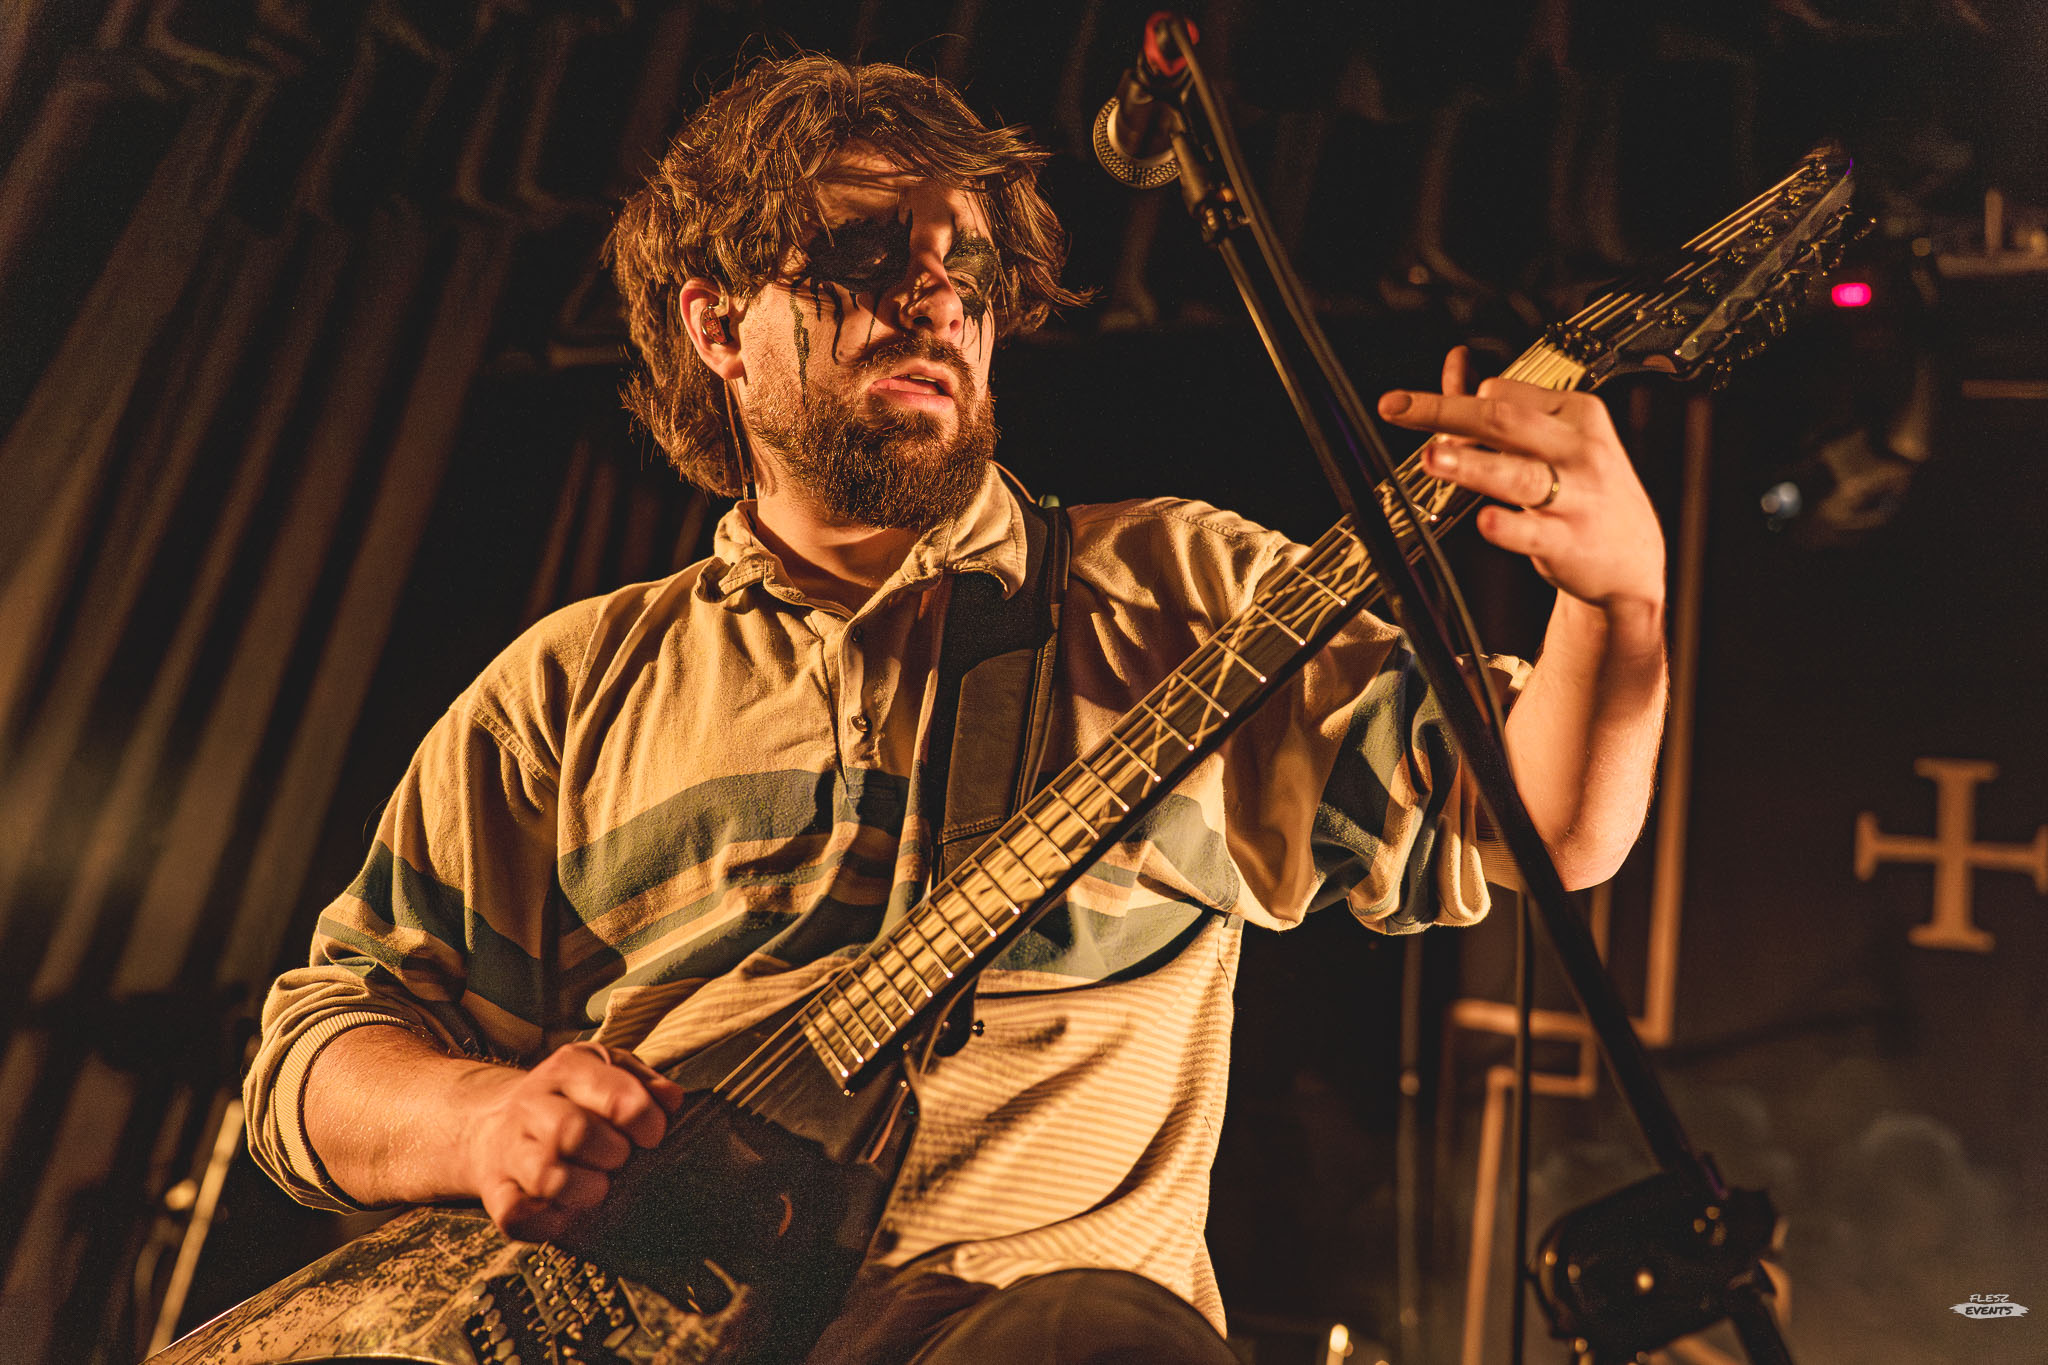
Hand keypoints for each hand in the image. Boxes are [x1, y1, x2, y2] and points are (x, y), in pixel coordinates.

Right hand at [456, 1041, 685, 1241]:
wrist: (492, 1123)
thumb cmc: (570, 1100)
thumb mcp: (606, 1072)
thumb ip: (644, 1083)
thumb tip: (672, 1101)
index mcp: (566, 1070)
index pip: (613, 1094)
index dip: (644, 1119)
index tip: (653, 1135)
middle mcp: (531, 1106)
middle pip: (574, 1132)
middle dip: (612, 1153)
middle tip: (621, 1160)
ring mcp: (509, 1151)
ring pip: (547, 1178)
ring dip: (586, 1190)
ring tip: (598, 1187)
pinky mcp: (495, 1194)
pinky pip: (519, 1217)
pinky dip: (551, 1222)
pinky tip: (569, 1211)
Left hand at [1377, 347, 1664, 612]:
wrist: (1631, 558)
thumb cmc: (1585, 490)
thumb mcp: (1554, 437)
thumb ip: (1503, 403)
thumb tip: (1456, 362)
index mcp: (1576, 413)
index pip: (1506, 394)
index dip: (1461, 407)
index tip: (1433, 425)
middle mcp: (1578, 449)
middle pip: (1504, 421)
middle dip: (1447, 412)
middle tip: (1400, 409)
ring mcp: (1576, 495)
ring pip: (1518, 474)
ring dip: (1472, 465)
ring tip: (1433, 458)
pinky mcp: (1568, 540)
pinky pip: (1532, 532)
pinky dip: (1507, 526)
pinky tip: (1486, 521)